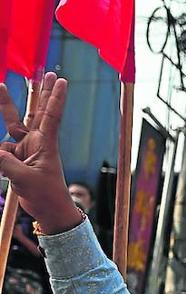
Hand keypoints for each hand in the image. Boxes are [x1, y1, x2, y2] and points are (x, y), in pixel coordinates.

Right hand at [0, 73, 79, 233]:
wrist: (49, 210)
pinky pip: (0, 151)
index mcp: (46, 144)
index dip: (55, 97)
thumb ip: (5, 162)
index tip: (61, 79)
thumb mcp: (24, 178)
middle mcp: (36, 142)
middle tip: (45, 72)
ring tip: (0, 87)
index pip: (51, 116)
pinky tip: (7, 171)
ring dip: (5, 108)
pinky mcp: (15, 158)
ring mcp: (25, 149)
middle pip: (36, 111)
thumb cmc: (45, 194)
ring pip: (11, 125)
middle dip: (39, 92)